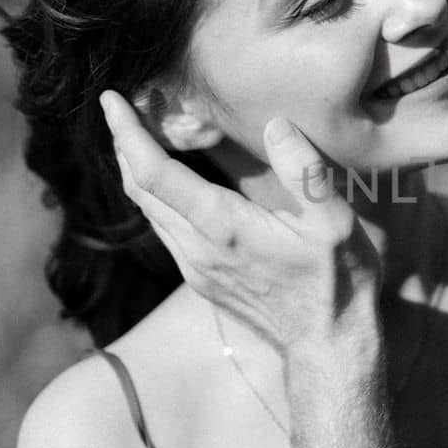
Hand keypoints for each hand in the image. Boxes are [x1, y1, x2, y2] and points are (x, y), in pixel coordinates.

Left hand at [99, 91, 376, 350]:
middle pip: (140, 190)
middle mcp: (197, 249)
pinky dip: (157, 197)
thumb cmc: (337, 283)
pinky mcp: (203, 280)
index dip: (127, 134)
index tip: (111, 101)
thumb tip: (276, 125)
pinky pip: (165, 230)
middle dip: (126, 145)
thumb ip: (305, 171)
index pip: (154, 174)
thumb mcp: (334, 222)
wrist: (328, 346)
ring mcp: (196, 268)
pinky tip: (171, 183)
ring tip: (140, 137)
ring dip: (138, 172)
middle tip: (125, 108)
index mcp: (222, 228)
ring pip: (149, 213)